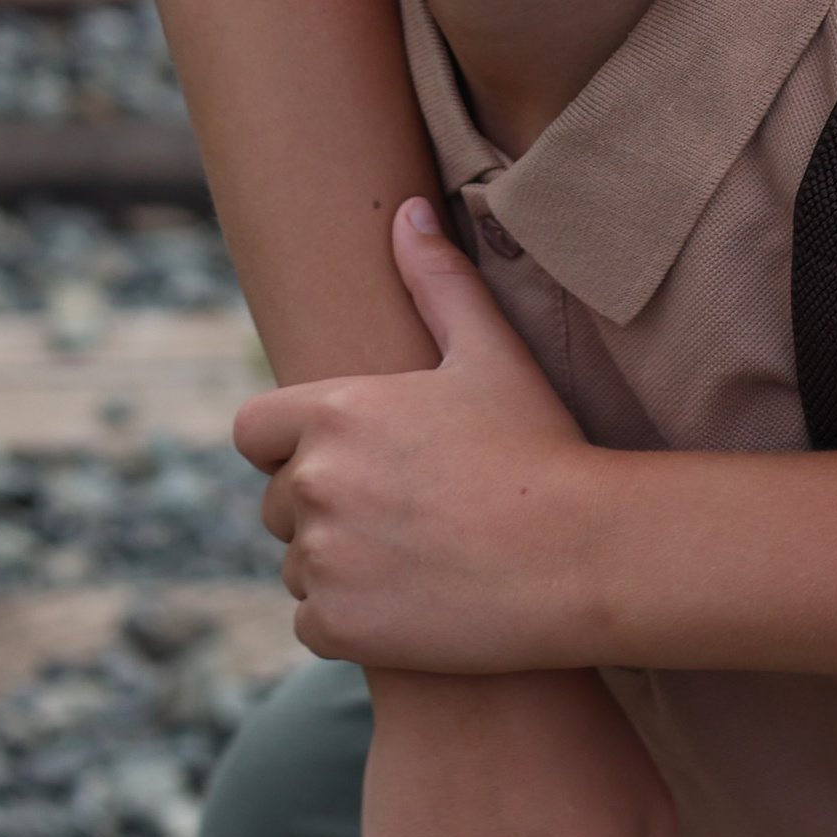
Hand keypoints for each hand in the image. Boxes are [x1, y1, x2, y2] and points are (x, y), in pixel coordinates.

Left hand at [236, 200, 587, 668]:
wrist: (582, 553)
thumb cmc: (542, 446)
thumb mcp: (491, 354)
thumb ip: (437, 281)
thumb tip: (407, 212)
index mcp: (333, 412)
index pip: (254, 431)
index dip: (294, 446)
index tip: (352, 460)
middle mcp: (312, 483)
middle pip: (279, 502)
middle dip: (326, 507)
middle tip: (408, 513)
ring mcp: (319, 558)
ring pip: (298, 563)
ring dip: (340, 565)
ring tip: (419, 557)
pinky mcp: (336, 624)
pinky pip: (313, 622)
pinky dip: (352, 619)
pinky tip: (415, 603)